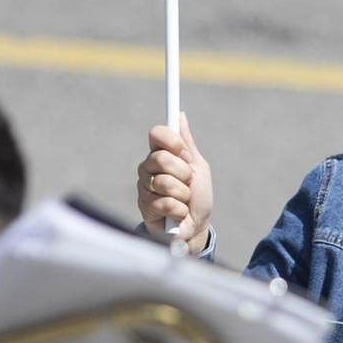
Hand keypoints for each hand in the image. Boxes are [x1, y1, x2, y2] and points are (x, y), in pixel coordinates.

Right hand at [137, 115, 212, 252]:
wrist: (196, 226)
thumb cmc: (198, 196)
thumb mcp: (198, 167)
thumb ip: (187, 144)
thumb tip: (180, 116)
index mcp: (162, 154)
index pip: (157, 134)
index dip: (172, 141)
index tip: (186, 153)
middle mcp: (149, 168)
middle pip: (161, 158)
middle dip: (183, 173)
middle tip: (188, 182)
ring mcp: (145, 186)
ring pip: (165, 182)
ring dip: (183, 194)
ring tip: (184, 200)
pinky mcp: (144, 206)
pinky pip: (165, 203)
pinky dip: (179, 209)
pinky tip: (178, 213)